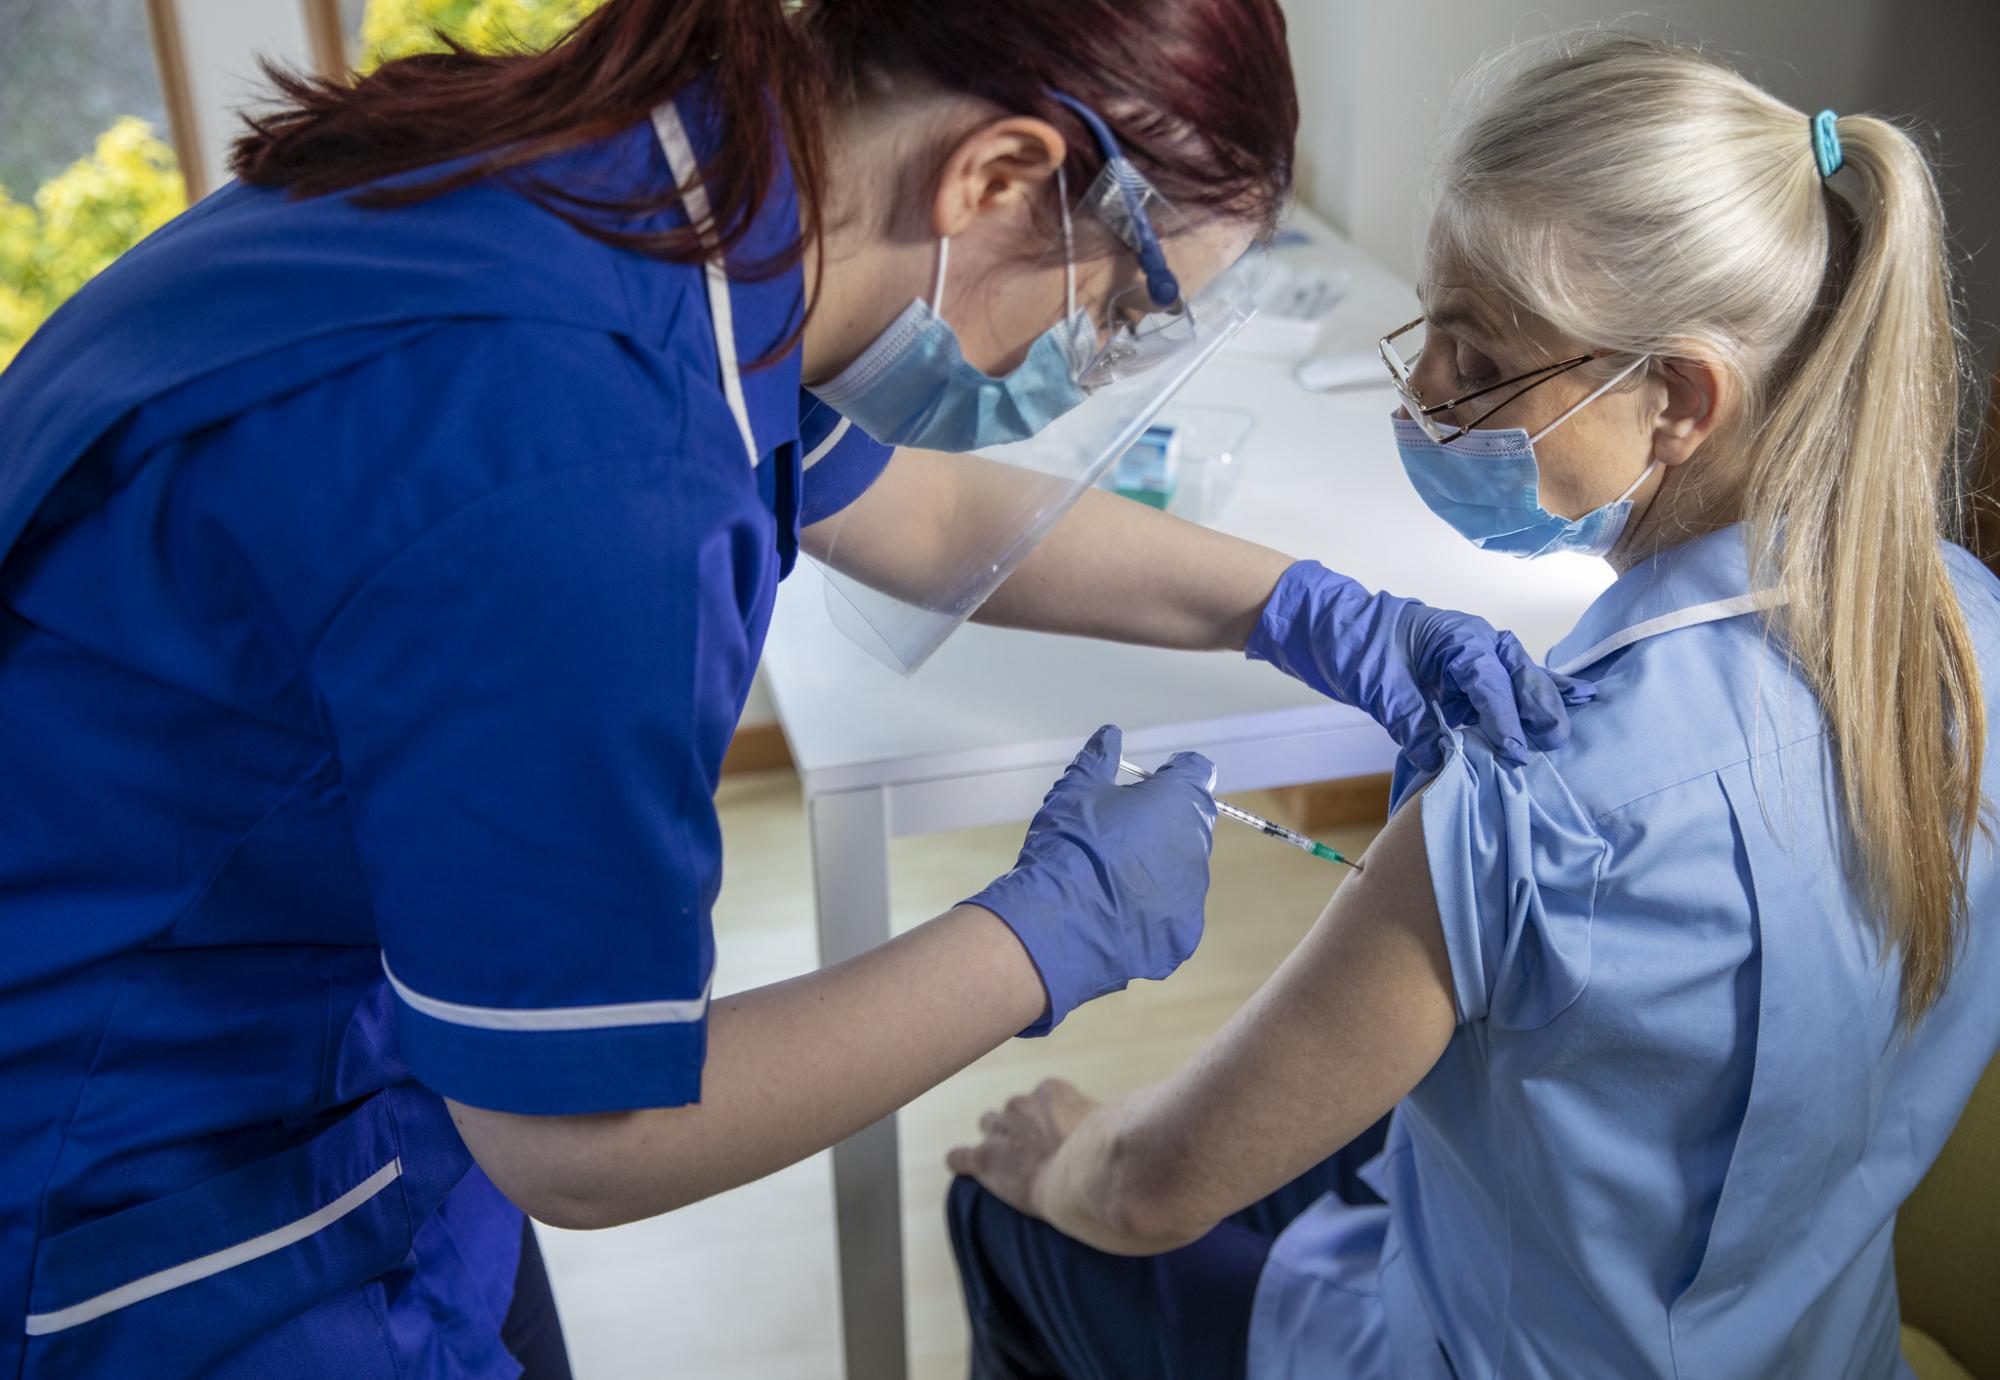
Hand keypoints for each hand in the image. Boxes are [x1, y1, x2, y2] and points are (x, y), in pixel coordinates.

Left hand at [947, 1077, 1099, 1218]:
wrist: (1085, 1179)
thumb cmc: (1106, 1153)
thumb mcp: (1109, 1122)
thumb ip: (1097, 1117)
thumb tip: (1107, 1122)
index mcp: (1050, 1090)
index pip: (1043, 1099)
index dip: (1051, 1121)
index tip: (1063, 1141)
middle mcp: (1021, 1103)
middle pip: (1013, 1110)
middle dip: (1021, 1128)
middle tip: (1040, 1155)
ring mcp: (999, 1128)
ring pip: (988, 1125)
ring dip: (998, 1140)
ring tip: (1012, 1164)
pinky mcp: (984, 1158)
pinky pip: (958, 1157)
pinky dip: (962, 1162)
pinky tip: (965, 1167)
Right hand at [964, 725, 1216, 1036]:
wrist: (1062, 917)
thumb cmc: (1071, 843)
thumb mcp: (1076, 789)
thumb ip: (1099, 758)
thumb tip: (1110, 734)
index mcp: (1179, 798)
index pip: (1195, 770)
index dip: (1171, 774)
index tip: (1147, 785)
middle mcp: (1197, 841)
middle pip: (1189, 820)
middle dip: (1162, 821)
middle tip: (1118, 833)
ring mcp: (1194, 889)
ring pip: (1182, 867)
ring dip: (1157, 866)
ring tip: (1111, 876)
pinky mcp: (1184, 929)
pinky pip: (1173, 911)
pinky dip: (1151, 909)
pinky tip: (1116, 909)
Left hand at [1245, 560, 1594, 770]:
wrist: (1324, 625)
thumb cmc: (1351, 642)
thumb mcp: (1377, 685)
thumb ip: (1411, 720)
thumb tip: (1440, 759)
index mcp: (1457, 637)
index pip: (1490, 681)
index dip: (1504, 719)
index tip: (1514, 751)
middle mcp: (1473, 643)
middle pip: (1518, 675)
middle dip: (1539, 707)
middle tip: (1556, 742)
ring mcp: (1470, 658)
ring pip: (1515, 682)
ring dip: (1534, 708)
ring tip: (1557, 739)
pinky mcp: (1459, 677)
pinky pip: (1496, 692)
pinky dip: (1518, 705)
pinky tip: (1545, 721)